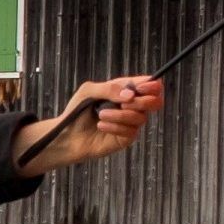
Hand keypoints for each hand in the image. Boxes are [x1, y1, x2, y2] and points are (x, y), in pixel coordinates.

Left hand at [16, 74, 163, 174]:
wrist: (67, 134)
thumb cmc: (77, 111)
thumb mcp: (89, 91)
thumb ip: (110, 88)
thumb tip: (130, 95)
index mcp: (127, 91)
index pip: (152, 85)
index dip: (152, 85)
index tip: (140, 88)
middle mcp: (133, 107)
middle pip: (156, 102)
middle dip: (141, 102)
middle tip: (122, 103)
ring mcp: (131, 123)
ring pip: (141, 118)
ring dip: (120, 115)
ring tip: (100, 115)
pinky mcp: (126, 138)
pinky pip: (130, 131)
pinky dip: (114, 127)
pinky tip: (101, 126)